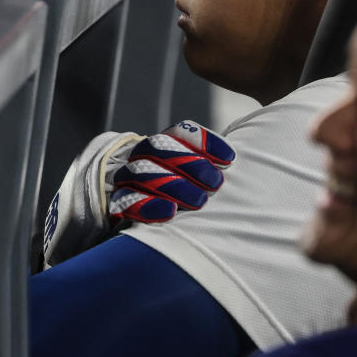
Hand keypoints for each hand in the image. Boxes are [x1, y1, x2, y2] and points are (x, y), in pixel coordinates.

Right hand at [109, 120, 234, 223]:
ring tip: (199, 201)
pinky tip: (169, 212)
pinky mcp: (117, 202)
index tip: (228, 158)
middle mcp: (141, 156)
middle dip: (191, 164)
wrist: (137, 223)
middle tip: (215, 183)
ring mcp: (126, 177)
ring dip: (173, 185)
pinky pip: (127, 200)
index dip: (204, 142)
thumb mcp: (197, 178)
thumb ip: (213, 166)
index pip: (179, 133)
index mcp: (162, 145)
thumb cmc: (180, 196)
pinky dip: (148, 205)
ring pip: (143, 172)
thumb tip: (239, 155)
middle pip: (159, 147)